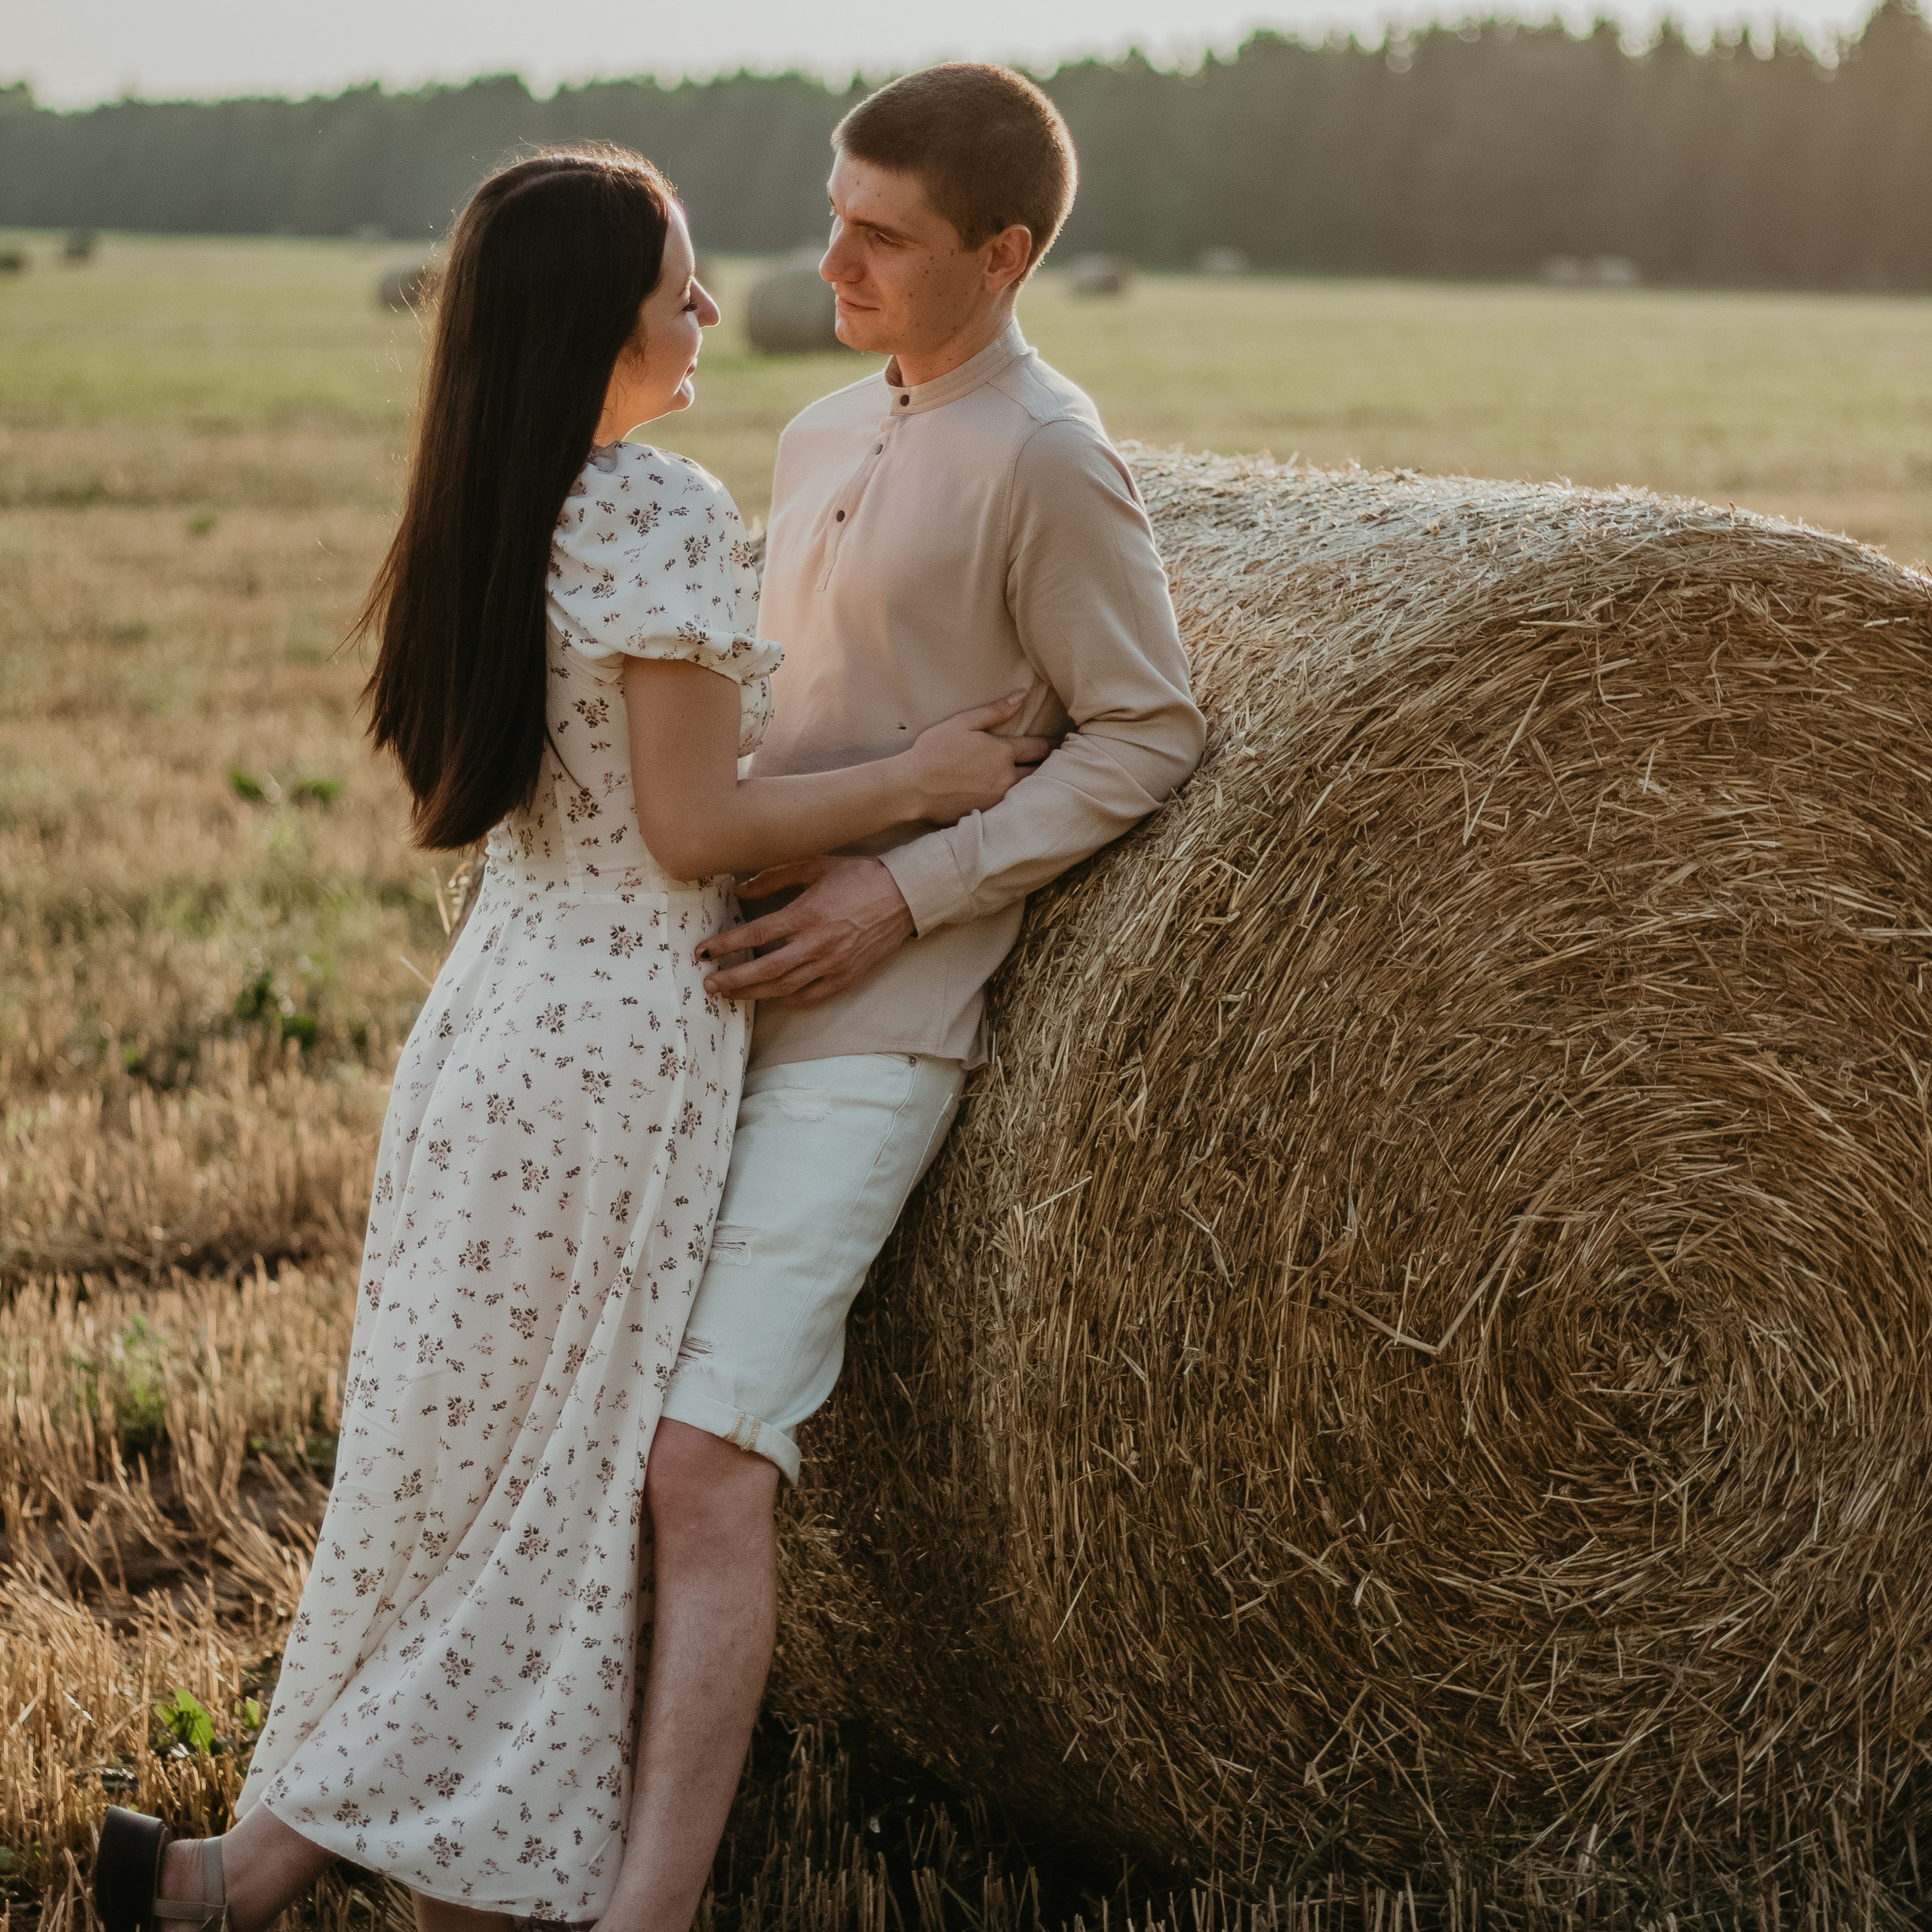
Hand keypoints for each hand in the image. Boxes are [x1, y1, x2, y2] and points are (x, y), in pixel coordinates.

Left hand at [696, 855, 916, 1005]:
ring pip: (784, 988)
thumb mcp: (814, 865)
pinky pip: (810, 996)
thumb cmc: (859, 877)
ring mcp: (832, 965)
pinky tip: (770, 997)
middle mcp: (817, 944)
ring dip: (753, 994)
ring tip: (730, 995)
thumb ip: (774, 877)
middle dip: (733, 980)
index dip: (725, 946)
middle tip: (709, 984)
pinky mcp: (846, 977)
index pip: (755, 935)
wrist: (905, 896)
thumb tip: (740, 888)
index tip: (703, 952)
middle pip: (764, 970)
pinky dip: (787, 999)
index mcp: (806, 915)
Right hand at [901, 690, 1050, 823]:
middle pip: (1040, 773)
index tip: (1057, 744)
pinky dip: (1021, 801)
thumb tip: (1022, 696)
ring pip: (1030, 791)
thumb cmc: (934, 751)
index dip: (1049, 744)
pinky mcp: (989, 814)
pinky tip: (1022, 799)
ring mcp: (999, 799)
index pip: (1038, 748)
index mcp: (1002, 752)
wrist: (912, 787)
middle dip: (1049, 766)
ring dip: (1038, 785)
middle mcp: (1006, 777)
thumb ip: (995, 710)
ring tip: (1044, 780)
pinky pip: (1014, 807)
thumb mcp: (962, 723)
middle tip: (1056, 763)